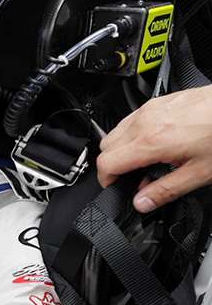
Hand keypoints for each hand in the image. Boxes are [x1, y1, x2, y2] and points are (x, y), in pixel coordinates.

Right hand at [96, 86, 211, 211]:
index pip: (107, 163)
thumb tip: (142, 202)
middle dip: (113, 165)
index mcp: (151, 142)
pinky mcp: (158, 101)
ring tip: (146, 160)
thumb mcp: (199, 173)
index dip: (106, 180)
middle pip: (106, 147)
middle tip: (133, 177)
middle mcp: (145, 121)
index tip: (115, 186)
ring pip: (116, 132)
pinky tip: (155, 143)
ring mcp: (150, 108)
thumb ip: (165, 191)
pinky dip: (133, 134)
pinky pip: (131, 120)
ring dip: (122, 149)